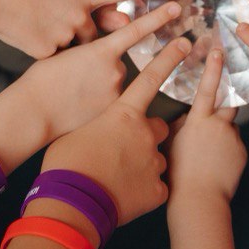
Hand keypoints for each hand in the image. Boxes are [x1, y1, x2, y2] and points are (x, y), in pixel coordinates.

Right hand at [0, 0, 177, 58]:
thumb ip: (89, 8)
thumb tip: (117, 20)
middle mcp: (80, 16)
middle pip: (98, 42)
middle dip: (88, 50)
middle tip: (66, 44)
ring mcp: (67, 36)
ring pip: (77, 57)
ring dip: (68, 58)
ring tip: (39, 41)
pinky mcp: (50, 54)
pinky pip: (57, 65)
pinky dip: (47, 62)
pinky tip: (30, 50)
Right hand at [8, 0, 184, 139]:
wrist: (33, 111)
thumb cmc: (42, 78)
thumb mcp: (67, 52)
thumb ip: (92, 47)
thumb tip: (105, 50)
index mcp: (101, 50)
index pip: (135, 30)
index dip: (157, 17)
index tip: (176, 8)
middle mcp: (114, 70)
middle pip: (116, 63)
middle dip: (101, 69)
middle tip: (75, 79)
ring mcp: (115, 93)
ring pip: (114, 84)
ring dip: (100, 87)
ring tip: (73, 94)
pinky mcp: (112, 112)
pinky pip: (111, 102)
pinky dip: (98, 103)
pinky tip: (79, 107)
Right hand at [39, 37, 192, 224]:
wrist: (71, 204)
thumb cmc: (65, 164)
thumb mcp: (74, 133)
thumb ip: (95, 124)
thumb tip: (98, 127)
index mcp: (123, 114)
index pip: (149, 80)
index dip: (167, 60)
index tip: (184, 44)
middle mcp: (144, 133)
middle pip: (157, 127)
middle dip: (146, 136)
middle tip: (124, 151)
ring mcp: (153, 162)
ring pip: (156, 159)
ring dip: (143, 165)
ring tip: (119, 178)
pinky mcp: (157, 190)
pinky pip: (156, 188)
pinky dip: (143, 192)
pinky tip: (124, 197)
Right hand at [167, 49, 243, 201]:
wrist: (199, 200)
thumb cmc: (179, 174)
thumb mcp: (171, 143)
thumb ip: (181, 125)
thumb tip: (187, 117)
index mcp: (198, 121)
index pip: (206, 88)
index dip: (213, 68)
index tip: (218, 50)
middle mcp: (218, 125)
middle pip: (228, 101)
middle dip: (226, 94)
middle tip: (223, 95)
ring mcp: (233, 138)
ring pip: (229, 126)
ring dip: (222, 133)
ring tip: (209, 155)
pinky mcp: (243, 152)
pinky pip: (235, 144)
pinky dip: (228, 150)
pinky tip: (217, 165)